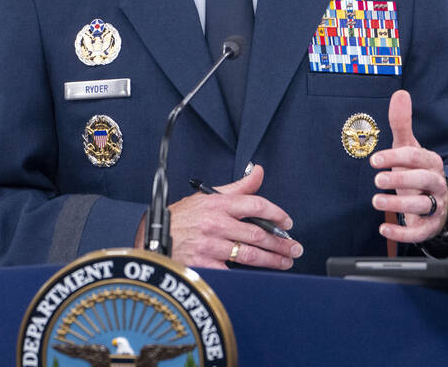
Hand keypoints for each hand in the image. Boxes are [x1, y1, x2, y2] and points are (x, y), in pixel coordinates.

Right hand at [153, 165, 302, 269]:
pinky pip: (232, 271)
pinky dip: (248, 274)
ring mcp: (210, 245)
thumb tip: (259, 171)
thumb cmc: (181, 217)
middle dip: (280, 243)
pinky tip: (261, 275)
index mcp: (218, 204)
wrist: (153, 238)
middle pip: (257, 234)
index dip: (276, 214)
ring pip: (249, 254)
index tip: (287, 223)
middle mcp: (216, 223)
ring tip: (285, 262)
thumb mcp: (206, 196)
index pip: (256, 204)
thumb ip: (237, 187)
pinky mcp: (204, 265)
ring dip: (272, 259)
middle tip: (295, 249)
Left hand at [370, 90, 447, 242]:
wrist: (437, 201)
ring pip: (422, 206)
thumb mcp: (409, 147)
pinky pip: (420, 232)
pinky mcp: (431, 226)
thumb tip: (400, 94)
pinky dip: (403, 233)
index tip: (374, 160)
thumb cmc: (417, 171)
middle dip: (400, 180)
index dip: (395, 157)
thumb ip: (402, 123)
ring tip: (376, 202)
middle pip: (423, 180)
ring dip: (398, 206)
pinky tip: (384, 230)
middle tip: (377, 181)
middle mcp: (436, 183)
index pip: (416, 157)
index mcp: (431, 162)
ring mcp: (435, 206)